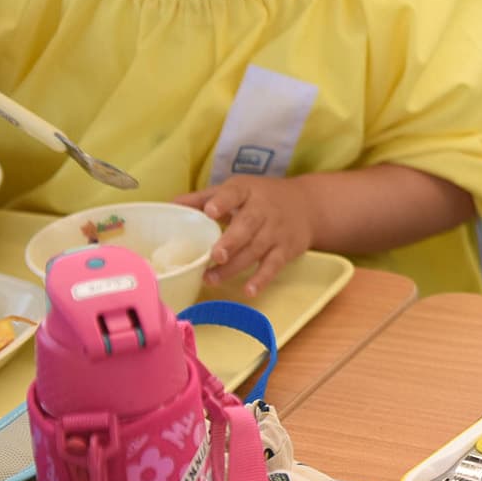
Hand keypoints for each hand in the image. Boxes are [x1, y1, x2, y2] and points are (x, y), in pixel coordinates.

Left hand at [173, 176, 316, 296]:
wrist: (309, 205)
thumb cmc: (263, 197)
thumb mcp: (237, 189)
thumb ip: (205, 197)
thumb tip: (172, 204)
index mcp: (246, 191)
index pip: (234, 194)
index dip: (223, 202)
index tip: (210, 211)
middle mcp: (263, 210)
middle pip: (248, 226)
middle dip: (231, 242)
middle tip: (215, 256)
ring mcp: (276, 231)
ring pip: (256, 250)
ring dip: (234, 267)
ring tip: (212, 279)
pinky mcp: (286, 250)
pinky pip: (273, 266)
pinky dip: (262, 279)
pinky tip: (249, 290)